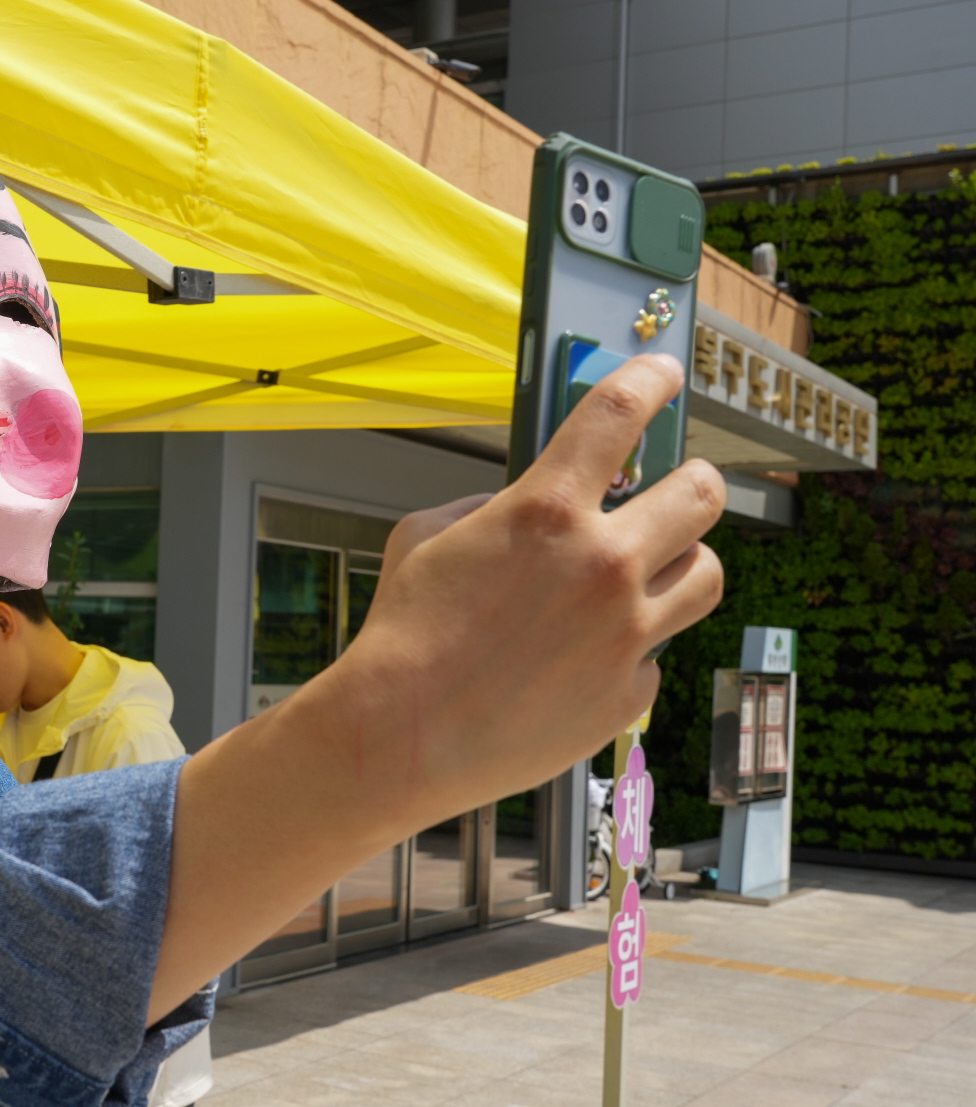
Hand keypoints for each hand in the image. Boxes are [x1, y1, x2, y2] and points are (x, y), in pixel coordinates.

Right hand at [150, 351, 722, 1020]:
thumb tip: (525, 506)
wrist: (401, 734)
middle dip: (689, 483)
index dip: (650, 379)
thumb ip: (490, 508)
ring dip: (680, 563)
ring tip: (646, 574)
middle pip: (702, 494)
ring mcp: (626, 633)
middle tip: (672, 491)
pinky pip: (655, 652)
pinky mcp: (628, 692)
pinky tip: (581, 659)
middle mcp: (603, 564)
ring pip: (705, 575)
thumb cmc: (404, 633)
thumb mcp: (427, 536)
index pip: (620, 413)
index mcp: (547, 510)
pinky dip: (628, 648)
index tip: (664, 372)